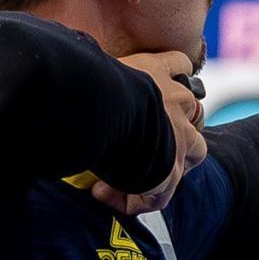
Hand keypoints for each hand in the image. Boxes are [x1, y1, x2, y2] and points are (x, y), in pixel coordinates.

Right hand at [89, 50, 208, 216]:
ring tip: (135, 176)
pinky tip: (103, 194)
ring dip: (169, 166)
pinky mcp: (170, 168)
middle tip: (141, 145)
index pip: (177, 64)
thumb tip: (64, 59)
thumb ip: (88, 65)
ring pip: (194, 153)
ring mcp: (179, 134)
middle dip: (176, 129)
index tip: (154, 92)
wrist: (93, 106)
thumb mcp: (90, 65)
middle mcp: (176, 99)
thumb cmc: (81, 82)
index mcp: (154, 70)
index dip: (170, 79)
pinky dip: (135, 199)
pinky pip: (161, 193)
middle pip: (194, 112)